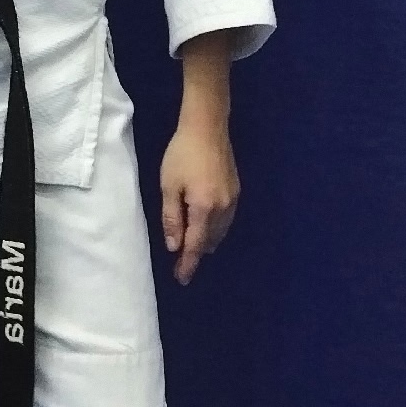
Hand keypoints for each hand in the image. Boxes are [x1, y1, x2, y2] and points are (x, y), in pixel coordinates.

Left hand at [159, 120, 239, 284]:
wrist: (207, 127)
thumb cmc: (182, 154)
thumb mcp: (169, 186)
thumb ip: (171, 218)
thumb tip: (174, 246)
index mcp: (205, 209)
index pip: (195, 245)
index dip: (188, 264)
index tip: (182, 279)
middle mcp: (223, 209)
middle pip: (210, 241)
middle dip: (196, 254)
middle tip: (181, 264)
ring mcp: (233, 200)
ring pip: (220, 232)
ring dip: (206, 242)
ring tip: (192, 249)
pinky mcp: (236, 191)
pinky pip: (226, 220)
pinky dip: (215, 230)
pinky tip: (205, 228)